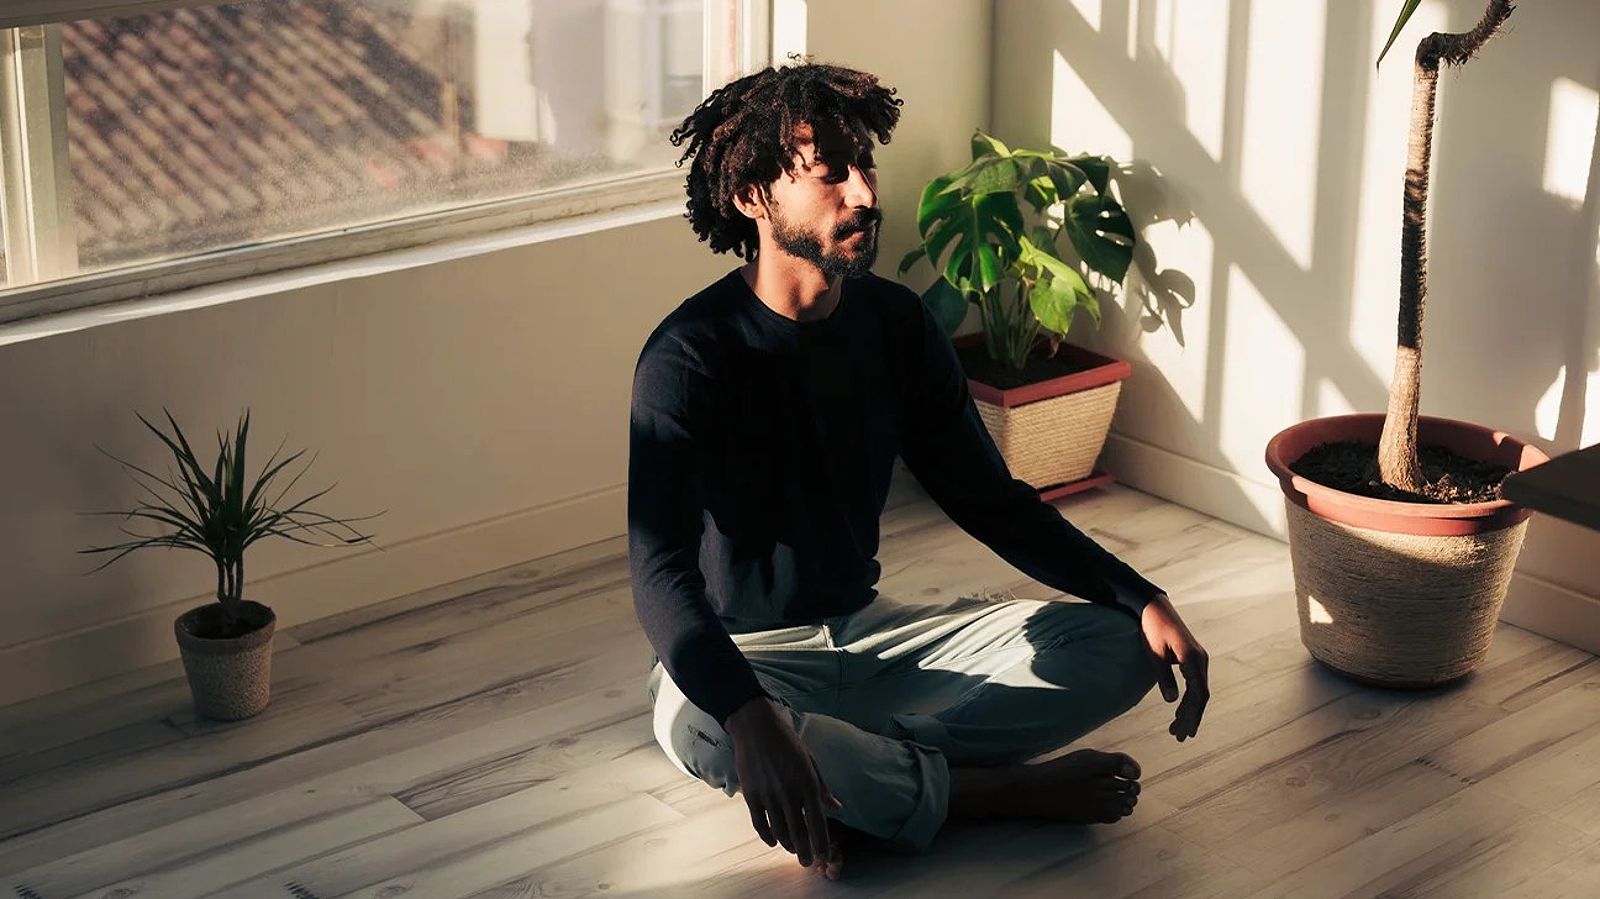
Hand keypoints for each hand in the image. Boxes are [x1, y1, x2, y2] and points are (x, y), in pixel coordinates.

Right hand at [723, 695, 844, 869]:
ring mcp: (769, 795)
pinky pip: (759, 823)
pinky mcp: (751, 795)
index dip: (821, 843)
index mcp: (808, 784)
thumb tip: (837, 807)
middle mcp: (789, 793)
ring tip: (792, 850)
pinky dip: (767, 836)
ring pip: (779, 831)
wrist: (756, 728)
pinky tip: (773, 841)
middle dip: (804, 852)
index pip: (817, 823)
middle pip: (798, 833)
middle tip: (806, 862)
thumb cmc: (787, 742)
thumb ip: (823, 788)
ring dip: (787, 845)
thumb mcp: (811, 762)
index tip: (823, 856)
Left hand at [1140, 594, 1208, 740]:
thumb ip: (1164, 677)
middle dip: (1191, 717)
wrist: (1153, 607)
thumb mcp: (1154, 654)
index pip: (1198, 693)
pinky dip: (1188, 700)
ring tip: (1178, 731)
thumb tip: (1172, 702)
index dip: (1192, 714)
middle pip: (1201, 696)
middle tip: (1180, 737)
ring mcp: (1198, 660)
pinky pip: (1194, 684)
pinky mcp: (1192, 660)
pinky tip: (1180, 713)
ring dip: (1189, 711)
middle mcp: (1201, 659)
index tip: (1185, 730)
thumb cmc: (1152, 628)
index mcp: (1193, 658)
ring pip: (1198, 692)